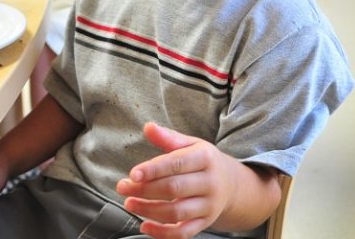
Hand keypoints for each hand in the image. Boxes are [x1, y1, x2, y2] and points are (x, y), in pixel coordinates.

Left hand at [116, 122, 234, 238]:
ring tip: (129, 203)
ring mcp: (209, 205)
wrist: (232, 184)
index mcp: (205, 158)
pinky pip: (184, 233)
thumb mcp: (191, 144)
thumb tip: (148, 127)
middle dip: (145, 190)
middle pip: (174, 189)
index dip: (153, 170)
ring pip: (177, 212)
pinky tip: (144, 226)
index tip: (132, 174)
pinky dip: (163, 233)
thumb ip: (168, 137)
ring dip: (149, 210)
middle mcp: (210, 183)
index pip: (176, 164)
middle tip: (122, 187)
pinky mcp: (205, 223)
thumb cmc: (203, 161)